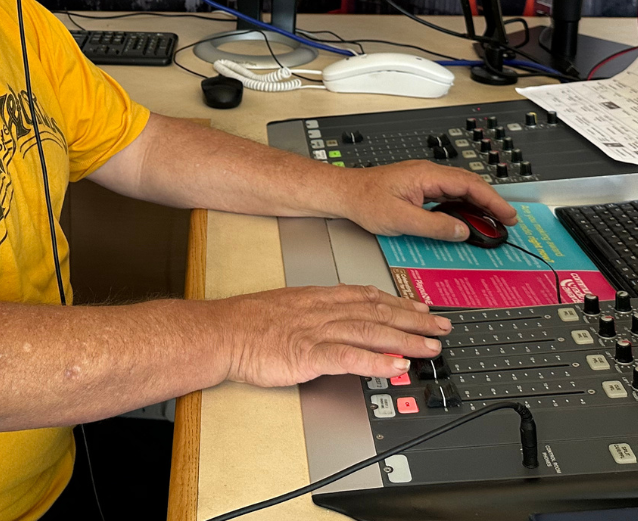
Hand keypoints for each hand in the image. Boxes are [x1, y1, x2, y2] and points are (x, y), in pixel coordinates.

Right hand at [223, 284, 450, 385]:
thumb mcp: (285, 307)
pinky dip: (374, 361)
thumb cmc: (246, 323)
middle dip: (413, 320)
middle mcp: (322, 310)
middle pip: (376, 312)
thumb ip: (313, 312)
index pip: (366, 296)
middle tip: (441, 326)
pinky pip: (347, 357)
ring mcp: (316, 331)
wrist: (221, 331)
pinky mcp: (307, 354)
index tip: (419, 306)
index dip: (397, 302)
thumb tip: (334, 319)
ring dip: (404, 339)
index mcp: (317, 298)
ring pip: (369, 331)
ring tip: (430, 347)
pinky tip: (395, 365)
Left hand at [334, 158, 517, 240]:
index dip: (492, 200)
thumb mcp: (401, 219)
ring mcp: (423, 180)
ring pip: (459, 190)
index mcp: (426, 175)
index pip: (469, 184)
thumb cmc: (364, 200)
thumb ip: (435, 226)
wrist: (344, 193)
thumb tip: (462, 230)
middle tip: (507, 221)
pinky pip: (448, 195)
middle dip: (491, 202)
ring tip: (493, 222)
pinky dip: (463, 206)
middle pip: (468, 184)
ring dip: (478, 205)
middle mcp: (427, 174)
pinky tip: (468, 219)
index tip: (508, 215)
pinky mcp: (418, 189)